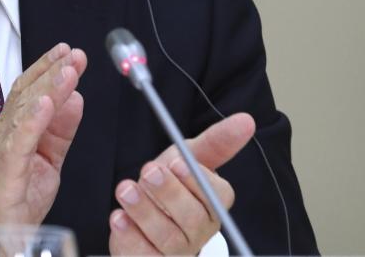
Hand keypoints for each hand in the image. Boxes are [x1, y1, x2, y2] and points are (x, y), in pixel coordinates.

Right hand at [0, 43, 87, 254]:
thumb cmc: (14, 202)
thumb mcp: (48, 160)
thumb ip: (61, 130)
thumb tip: (75, 99)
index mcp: (12, 131)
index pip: (29, 91)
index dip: (47, 69)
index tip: (68, 53)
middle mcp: (2, 135)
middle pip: (27, 95)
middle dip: (51, 71)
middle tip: (73, 55)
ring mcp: (0, 151)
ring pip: (24, 111)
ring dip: (48, 88)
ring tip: (67, 71)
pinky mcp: (5, 171)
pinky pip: (19, 141)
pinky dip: (33, 120)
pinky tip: (46, 103)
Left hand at [108, 113, 255, 255]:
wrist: (142, 208)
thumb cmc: (171, 181)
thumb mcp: (190, 155)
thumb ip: (216, 141)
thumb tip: (246, 120)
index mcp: (213, 203)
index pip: (216, 196)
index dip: (196, 180)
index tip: (177, 163)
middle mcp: (199, 231)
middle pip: (192, 219)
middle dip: (168, 193)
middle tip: (149, 171)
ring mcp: (176, 250)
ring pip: (167, 238)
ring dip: (144, 211)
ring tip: (126, 189)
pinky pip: (142, 255)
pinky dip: (128, 236)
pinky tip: (119, 218)